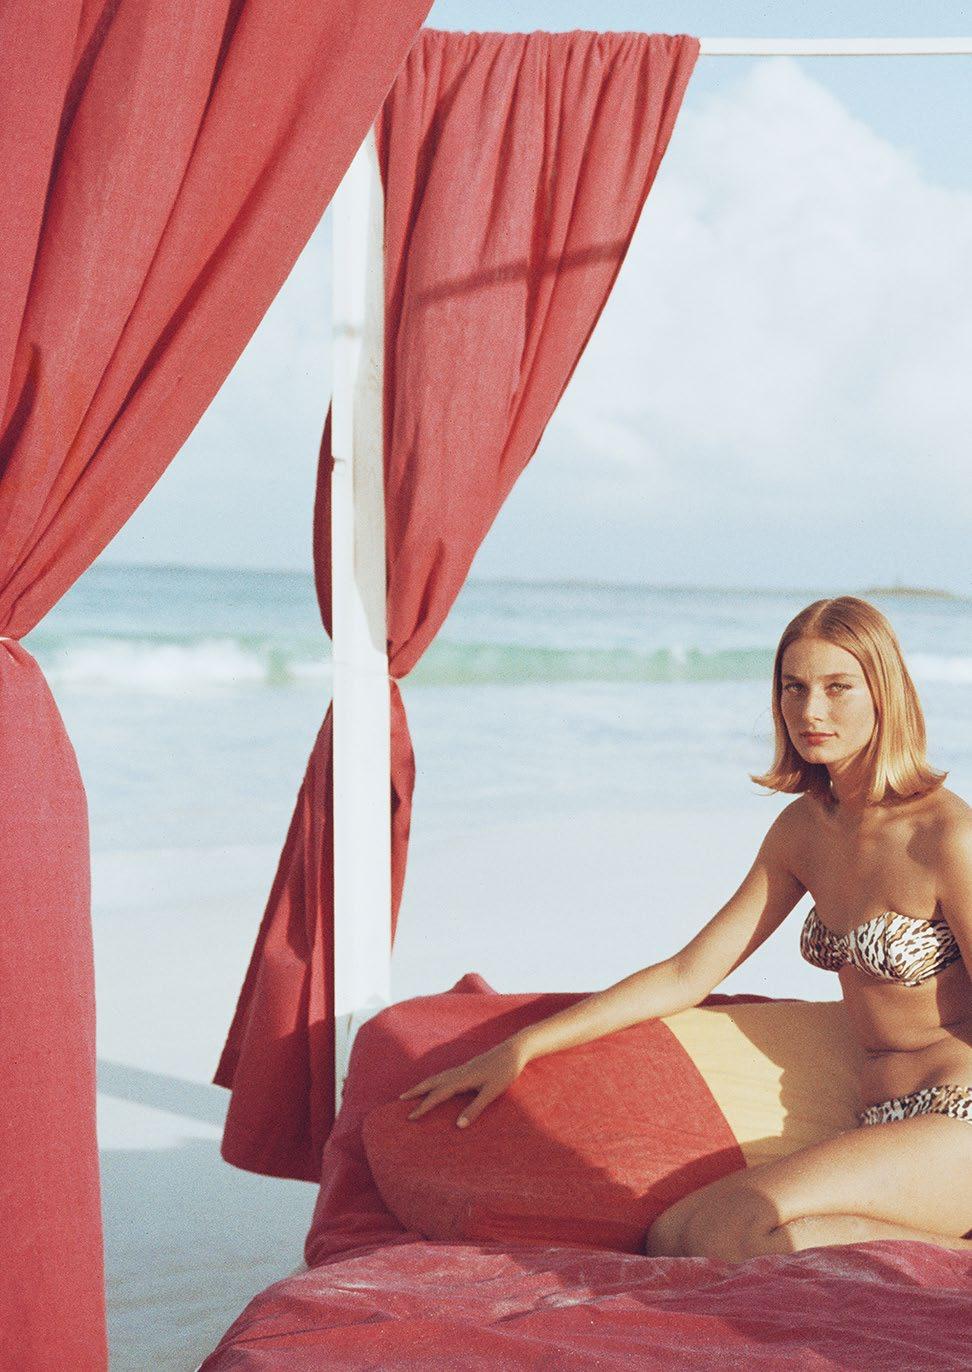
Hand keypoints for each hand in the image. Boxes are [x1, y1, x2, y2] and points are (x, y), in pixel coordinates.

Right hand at [398, 1037, 527, 1128]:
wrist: (514, 1050)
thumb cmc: (505, 1071)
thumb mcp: (491, 1092)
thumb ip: (475, 1108)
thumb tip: (458, 1125)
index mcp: (461, 1079)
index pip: (437, 1095)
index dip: (423, 1106)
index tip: (410, 1117)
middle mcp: (459, 1072)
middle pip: (432, 1082)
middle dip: (416, 1091)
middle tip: (400, 1099)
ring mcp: (463, 1068)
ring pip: (438, 1077)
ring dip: (424, 1084)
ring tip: (413, 1091)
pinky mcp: (469, 1067)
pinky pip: (446, 1075)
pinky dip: (436, 1080)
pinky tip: (438, 1084)